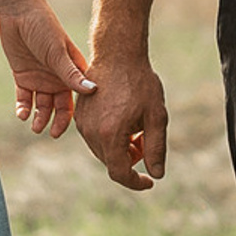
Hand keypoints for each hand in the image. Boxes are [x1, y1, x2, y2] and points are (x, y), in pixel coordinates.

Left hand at [0, 0, 96, 135]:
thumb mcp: (58, 53)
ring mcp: (41, 79)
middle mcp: (58, 78)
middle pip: (60, 106)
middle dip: (57, 121)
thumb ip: (72, 74)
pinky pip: (25, 99)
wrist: (18, 13)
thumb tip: (93, 91)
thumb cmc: (44, 27)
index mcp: (72, 71)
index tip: (77, 129)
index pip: (78, 98)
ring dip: (40, 118)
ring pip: (42, 106)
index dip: (78, 113)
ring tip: (35, 127)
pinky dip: (24, 108)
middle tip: (52, 134)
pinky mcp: (23, 78)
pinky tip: (22, 114)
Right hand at [75, 49, 167, 191]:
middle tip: (146, 141)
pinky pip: (95, 137)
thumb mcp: (156, 116)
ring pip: (102, 151)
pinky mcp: (79, 114)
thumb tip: (156, 175)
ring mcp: (82, 123)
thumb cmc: (140, 82)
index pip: (119, 173)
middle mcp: (90, 132)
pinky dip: (110, 137)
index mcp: (110, 134)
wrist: (117, 54)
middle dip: (131, 160)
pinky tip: (124, 120)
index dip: (135, 182)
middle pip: (111, 162)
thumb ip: (156, 148)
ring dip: (120, 149)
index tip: (149, 181)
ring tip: (137, 128)